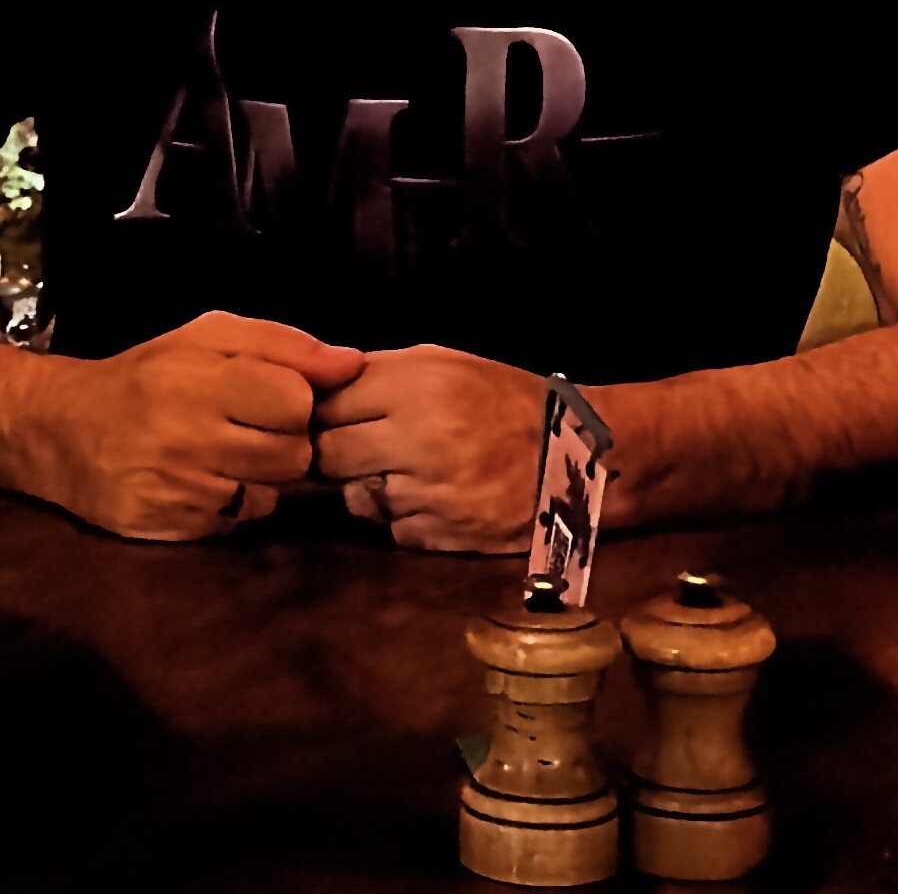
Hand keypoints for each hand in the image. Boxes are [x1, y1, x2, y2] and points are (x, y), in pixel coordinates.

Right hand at [48, 310, 362, 540]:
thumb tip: (353, 363)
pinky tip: (208, 479)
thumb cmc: (148, 374)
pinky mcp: (170, 528)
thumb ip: (286, 346)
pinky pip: (239, 521)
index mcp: (200, 381)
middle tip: (253, 427)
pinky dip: (236, 502)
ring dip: (264, 475)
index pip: (297, 402)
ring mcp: (177, 490)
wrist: (61, 431)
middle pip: (293, 454)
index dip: (296, 399)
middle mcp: (187, 438)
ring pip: (272, 493)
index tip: (275, 395)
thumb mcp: (210, 337)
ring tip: (230, 452)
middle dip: (286, 440)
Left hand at [311, 345, 545, 551]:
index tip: (337, 419)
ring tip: (410, 474)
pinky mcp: (437, 534)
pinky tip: (437, 499)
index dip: (326, 414)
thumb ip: (384, 373)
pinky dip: (405, 516)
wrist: (577, 456)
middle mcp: (415, 438)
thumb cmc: (508, 400)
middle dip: (339, 455)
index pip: (326, 407)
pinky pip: (390, 527)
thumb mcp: (449, 362)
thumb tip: (321, 389)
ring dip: (371, 489)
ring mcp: (425, 492)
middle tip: (362, 451)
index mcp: (417, 385)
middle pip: (327, 456)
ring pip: (355, 498)